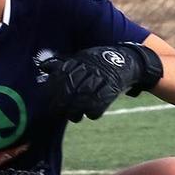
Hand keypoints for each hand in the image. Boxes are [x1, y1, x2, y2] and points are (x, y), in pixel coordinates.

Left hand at [48, 41, 164, 120]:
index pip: (62, 74)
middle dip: (63, 102)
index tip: (48, 101)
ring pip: (84, 96)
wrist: (131, 60)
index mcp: (81, 59)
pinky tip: (91, 115)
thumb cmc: (102, 61)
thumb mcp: (83, 58)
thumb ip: (64, 64)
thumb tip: (43, 66)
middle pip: (71, 87)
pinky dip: (94, 111)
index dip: (53, 89)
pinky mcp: (114, 85)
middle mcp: (91, 67)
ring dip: (77, 110)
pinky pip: (101, 101)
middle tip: (59, 112)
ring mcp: (103, 76)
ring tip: (75, 117)